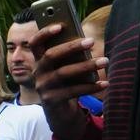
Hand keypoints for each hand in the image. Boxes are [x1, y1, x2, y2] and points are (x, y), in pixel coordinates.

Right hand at [31, 23, 107, 139]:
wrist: (60, 113)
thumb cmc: (66, 84)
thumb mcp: (65, 68)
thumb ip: (69, 57)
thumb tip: (86, 43)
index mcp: (39, 61)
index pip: (35, 43)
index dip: (45, 33)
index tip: (61, 26)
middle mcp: (38, 73)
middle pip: (51, 55)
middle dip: (72, 47)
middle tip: (92, 41)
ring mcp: (43, 87)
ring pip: (63, 73)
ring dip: (86, 66)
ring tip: (105, 61)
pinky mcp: (51, 101)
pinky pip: (72, 91)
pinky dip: (90, 87)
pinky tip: (104, 83)